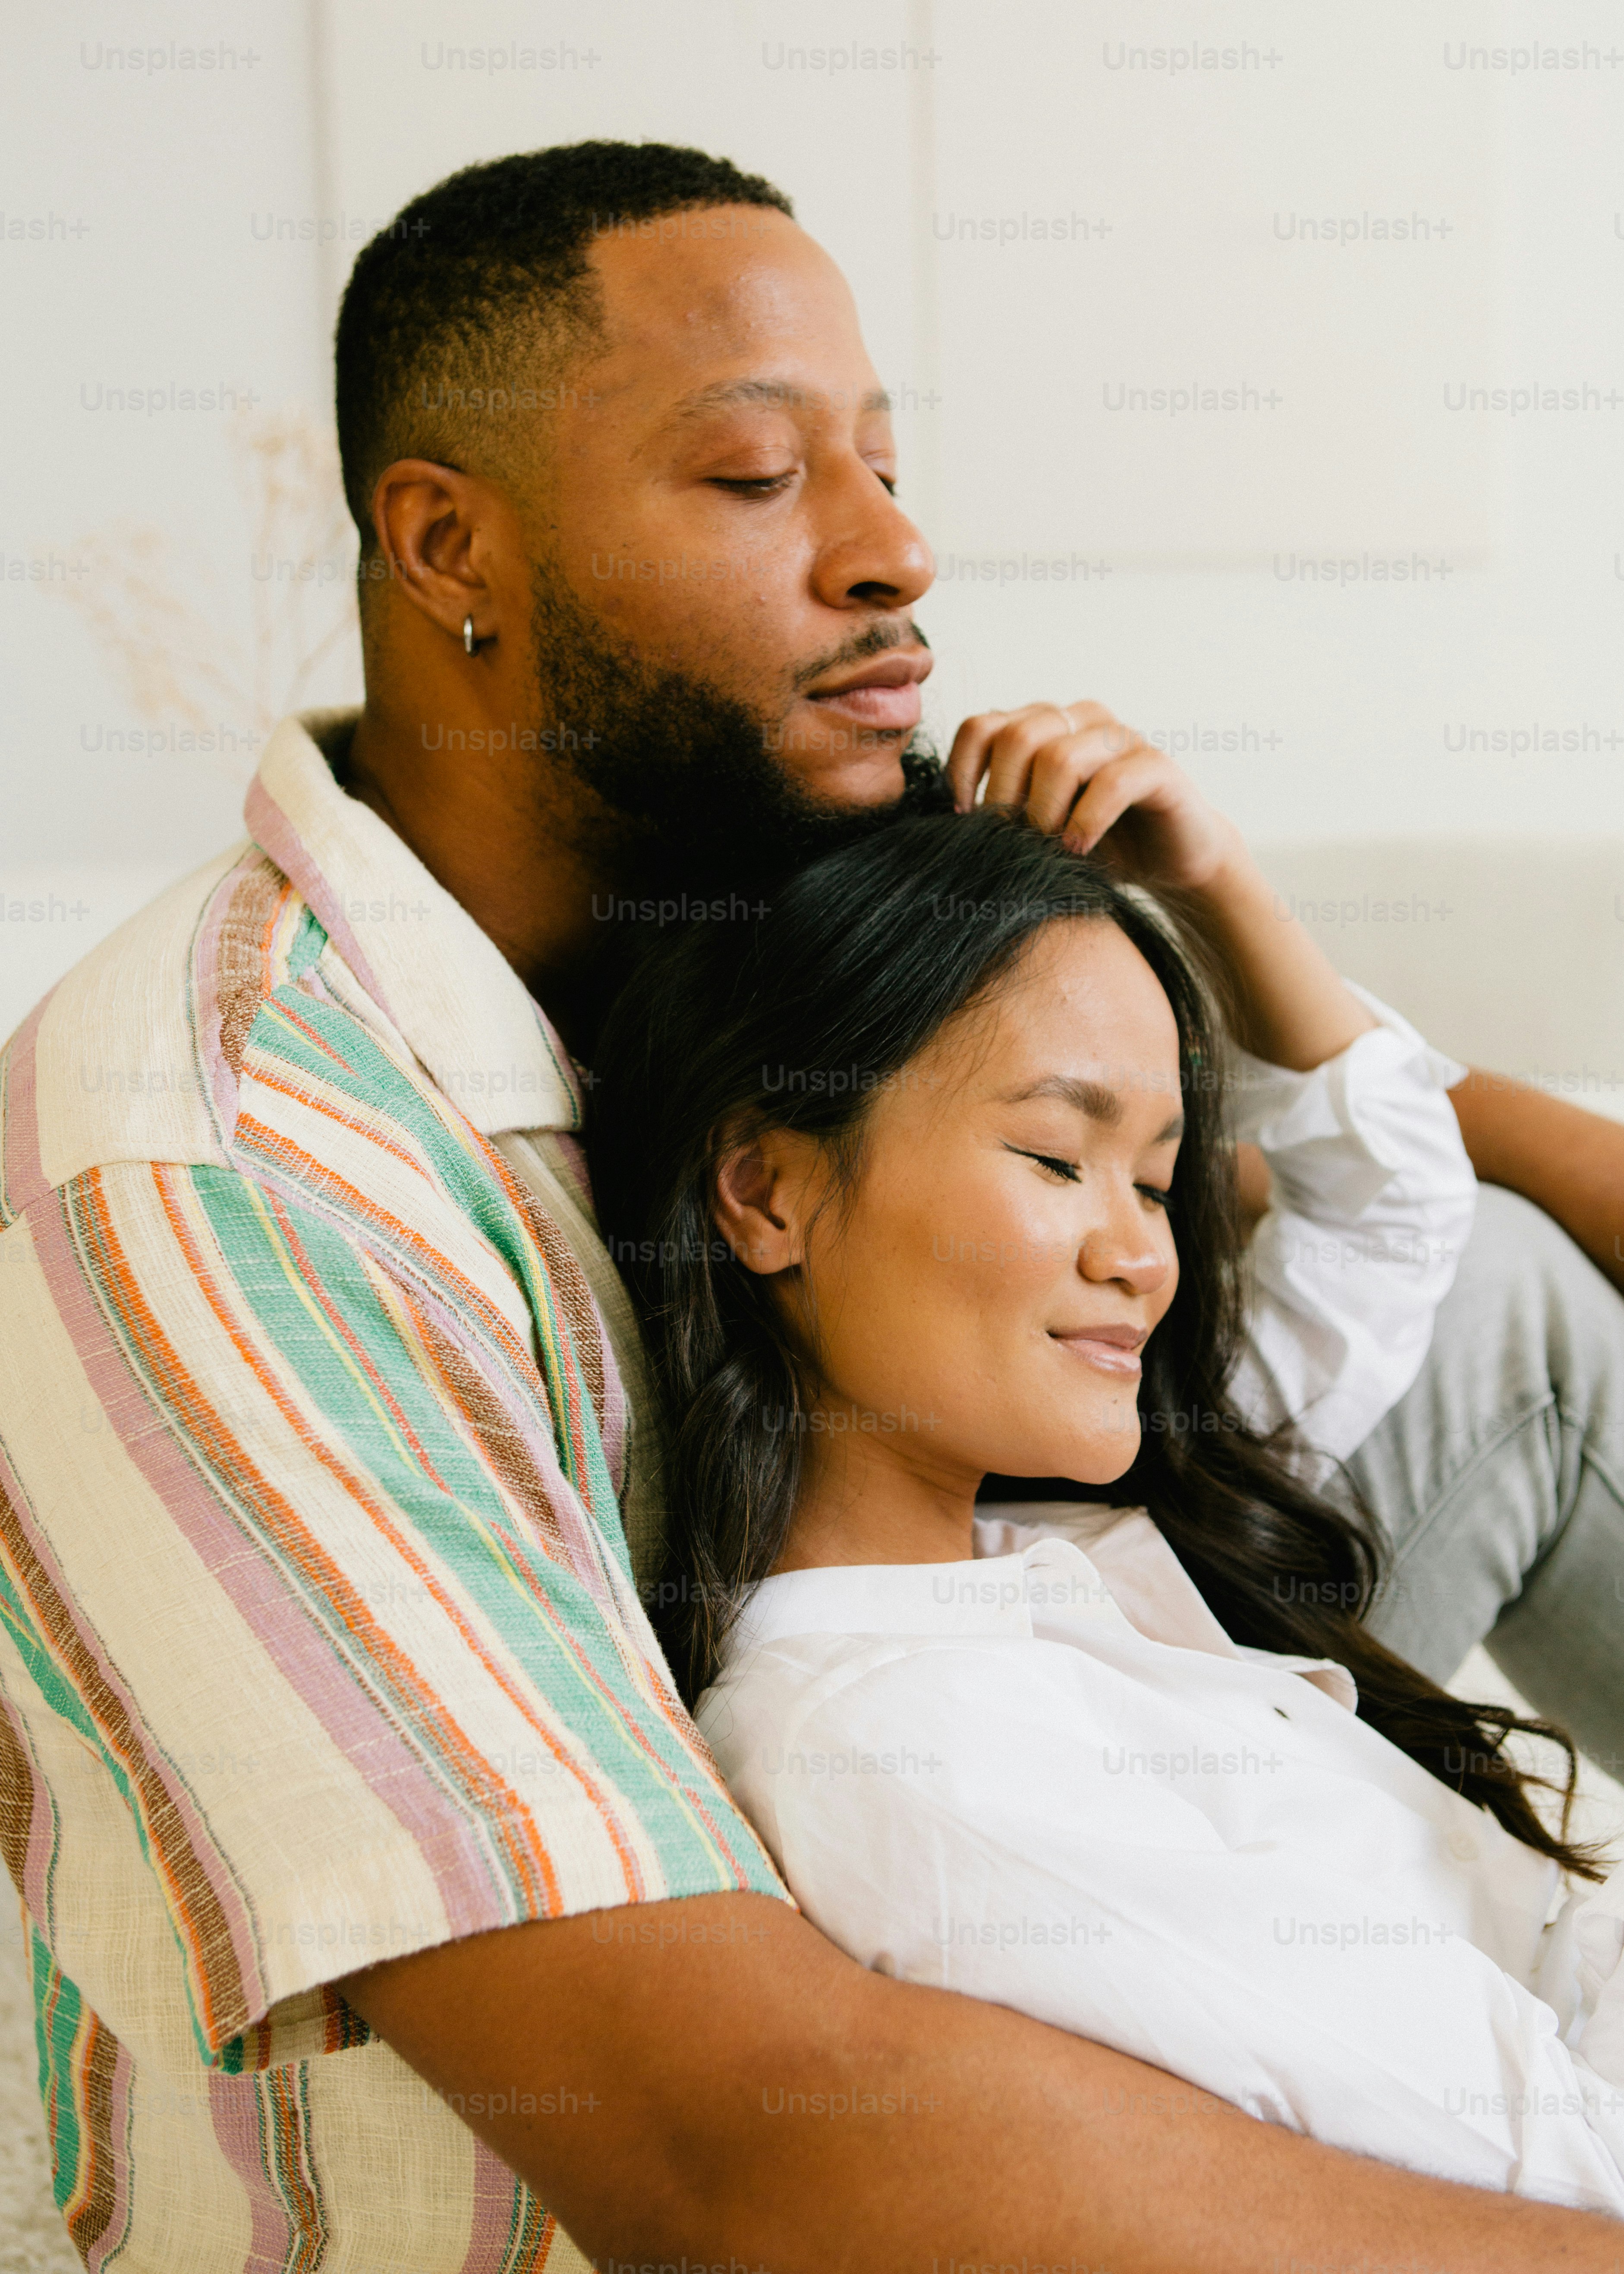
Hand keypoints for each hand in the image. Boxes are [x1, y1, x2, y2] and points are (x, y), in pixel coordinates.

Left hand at [945, 699, 1243, 894]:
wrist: (1171, 860)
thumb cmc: (1095, 845)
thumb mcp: (1035, 828)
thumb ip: (1000, 812)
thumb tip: (949, 826)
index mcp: (1044, 727)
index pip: (983, 726)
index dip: (963, 771)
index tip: (964, 818)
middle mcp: (1080, 720)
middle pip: (1019, 736)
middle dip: (1005, 796)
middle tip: (1011, 840)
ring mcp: (1121, 738)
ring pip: (1060, 756)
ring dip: (1044, 812)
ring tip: (1048, 849)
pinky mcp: (1157, 766)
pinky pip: (1112, 783)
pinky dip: (1087, 822)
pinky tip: (1080, 850)